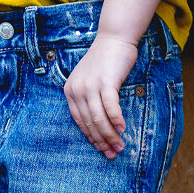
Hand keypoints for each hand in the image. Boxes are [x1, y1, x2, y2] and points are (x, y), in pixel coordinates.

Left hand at [63, 32, 138, 158]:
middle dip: (101, 141)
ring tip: (120, 146)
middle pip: (89, 122)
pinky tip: (122, 129)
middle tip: (113, 153)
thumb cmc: (105, 61)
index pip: (79, 121)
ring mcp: (90, 86)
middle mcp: (77, 89)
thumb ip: (90, 98)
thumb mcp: (90, 80)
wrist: (114, 39)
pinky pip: (110, 106)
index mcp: (70, 91)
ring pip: (99, 118)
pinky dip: (116, 120)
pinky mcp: (105, 82)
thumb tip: (99, 124)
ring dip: (110, 135)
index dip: (91, 137)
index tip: (101, 149)